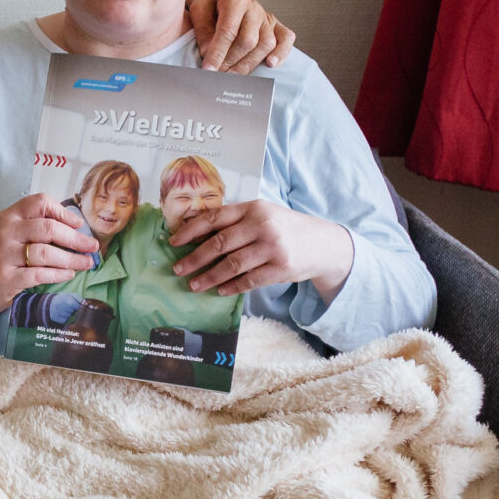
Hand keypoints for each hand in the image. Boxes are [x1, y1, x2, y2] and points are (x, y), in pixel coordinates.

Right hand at [0, 194, 105, 316]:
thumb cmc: (11, 252)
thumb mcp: (20, 231)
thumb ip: (41, 224)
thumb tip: (79, 228)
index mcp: (10, 215)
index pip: (39, 202)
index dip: (63, 212)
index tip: (79, 224)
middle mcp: (5, 232)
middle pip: (47, 228)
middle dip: (74, 238)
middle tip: (92, 246)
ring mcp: (4, 254)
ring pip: (45, 253)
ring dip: (71, 259)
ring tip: (86, 263)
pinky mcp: (6, 277)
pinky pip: (38, 274)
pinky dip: (58, 274)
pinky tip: (69, 274)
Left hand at [167, 200, 354, 301]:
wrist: (324, 244)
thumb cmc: (285, 228)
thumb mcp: (264, 215)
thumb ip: (236, 221)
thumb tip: (198, 236)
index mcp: (254, 208)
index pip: (215, 217)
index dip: (191, 230)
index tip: (174, 242)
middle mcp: (262, 225)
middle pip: (220, 243)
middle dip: (195, 258)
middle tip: (178, 269)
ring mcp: (273, 247)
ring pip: (232, 265)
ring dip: (210, 277)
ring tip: (195, 285)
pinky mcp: (281, 268)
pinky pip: (250, 280)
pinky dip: (232, 287)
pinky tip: (220, 291)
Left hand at [185, 0, 295, 72]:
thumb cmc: (207, 3)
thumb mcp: (196, 10)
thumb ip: (203, 30)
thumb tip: (209, 53)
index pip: (228, 30)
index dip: (217, 52)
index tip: (208, 69)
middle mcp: (254, 7)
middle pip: (249, 40)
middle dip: (231, 61)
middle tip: (216, 73)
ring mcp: (266, 17)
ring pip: (266, 44)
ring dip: (248, 63)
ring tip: (232, 75)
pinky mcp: (275, 26)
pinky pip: (286, 38)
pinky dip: (282, 52)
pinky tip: (270, 64)